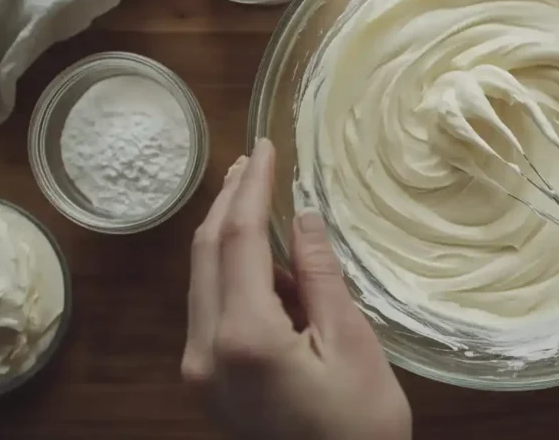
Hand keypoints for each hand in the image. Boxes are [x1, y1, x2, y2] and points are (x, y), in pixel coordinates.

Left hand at [181, 139, 410, 439]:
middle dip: (228, 201)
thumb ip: (320, 275)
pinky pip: (212, 308)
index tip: (265, 145)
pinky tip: (265, 262)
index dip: (251, 187)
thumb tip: (301, 215)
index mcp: (243, 336)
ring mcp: (200, 368)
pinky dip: (233, 273)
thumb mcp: (351, 342)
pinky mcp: (208, 379)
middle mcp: (204, 349)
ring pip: (203, 279)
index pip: (236, 239)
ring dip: (227, 235)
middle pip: (206, 253)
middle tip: (254, 159)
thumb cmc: (358, 424)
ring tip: (260, 198)